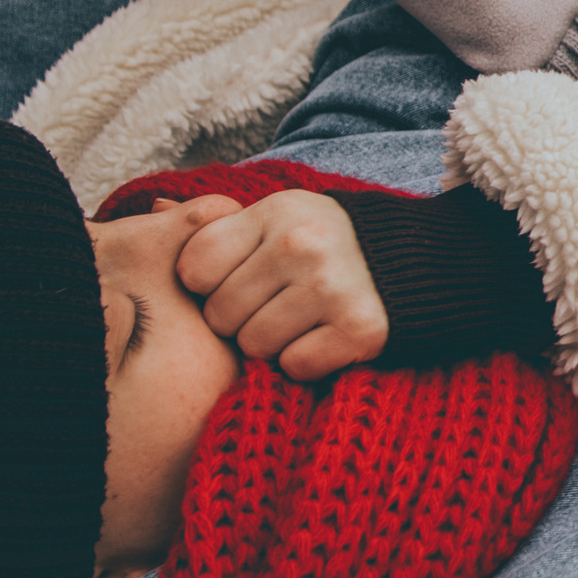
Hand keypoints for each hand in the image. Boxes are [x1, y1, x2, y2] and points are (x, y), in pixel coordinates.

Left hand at [167, 191, 389, 379]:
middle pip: (221, 315)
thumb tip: (154, 212)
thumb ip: (218, 222)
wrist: (422, 262)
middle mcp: (302, 245)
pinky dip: (307, 360)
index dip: (210, 284)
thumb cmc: (330, 244)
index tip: (241, 280)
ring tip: (301, 320)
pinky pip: (296, 366)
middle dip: (242, 319)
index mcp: (277, 211)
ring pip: (255, 345)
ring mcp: (333, 287)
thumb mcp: (279, 216)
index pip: (195, 267)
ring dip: (274, 343)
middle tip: (276, 305)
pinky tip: (326, 337)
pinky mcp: (360, 328)